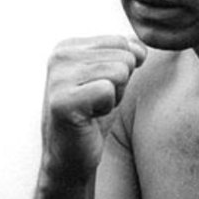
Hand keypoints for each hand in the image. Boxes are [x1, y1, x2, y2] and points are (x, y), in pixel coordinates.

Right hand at [40, 35, 145, 181]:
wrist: (71, 157)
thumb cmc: (93, 115)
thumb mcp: (111, 76)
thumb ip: (125, 53)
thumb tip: (140, 49)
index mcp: (68, 46)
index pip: (120, 41)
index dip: (121, 68)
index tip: (99, 87)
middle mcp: (60, 56)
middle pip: (123, 56)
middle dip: (119, 83)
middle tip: (96, 101)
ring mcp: (59, 77)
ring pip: (119, 72)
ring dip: (114, 96)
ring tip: (93, 108)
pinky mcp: (63, 100)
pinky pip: (108, 90)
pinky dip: (107, 108)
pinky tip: (90, 117)